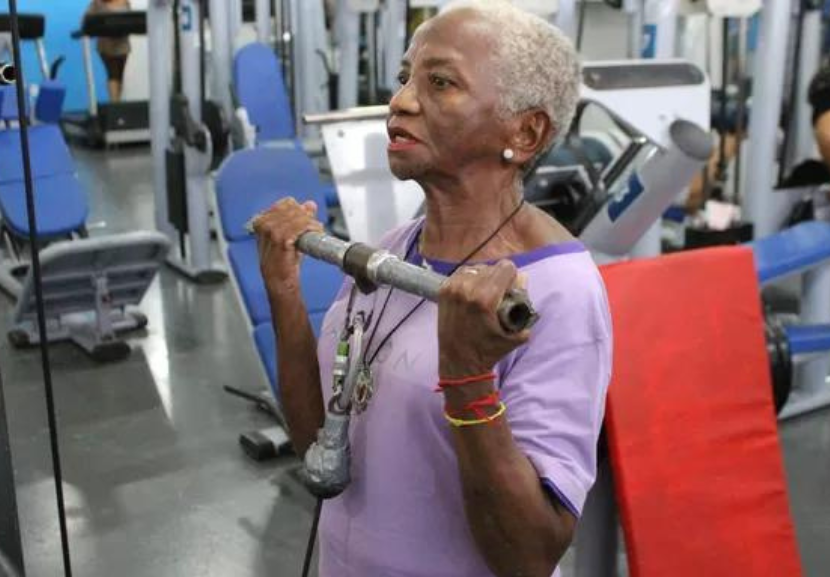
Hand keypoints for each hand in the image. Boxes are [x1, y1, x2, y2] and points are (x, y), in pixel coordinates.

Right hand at [251, 198, 323, 297]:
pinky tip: (316, 231)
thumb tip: (310, 204)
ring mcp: (271, 232)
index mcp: (262, 220)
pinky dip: (311, 228)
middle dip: (306, 215)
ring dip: (311, 222)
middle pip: (293, 208)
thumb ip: (298, 218)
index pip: (286, 203)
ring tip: (316, 230)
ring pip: (298, 216)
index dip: (299, 209)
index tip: (307, 217)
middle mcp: (264, 224)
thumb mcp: (289, 235)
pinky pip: (300, 227)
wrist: (279, 281)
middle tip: (313, 226)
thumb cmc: (282, 261)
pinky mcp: (281, 240)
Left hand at [438, 260, 530, 378]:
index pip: (505, 267)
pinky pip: (462, 273)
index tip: (511, 287)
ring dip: (484, 277)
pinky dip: (470, 279)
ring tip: (485, 292)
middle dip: (499, 278)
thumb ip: (523, 305)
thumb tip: (523, 279)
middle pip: (492, 267)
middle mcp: (467, 289)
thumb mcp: (513, 332)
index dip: (512, 276)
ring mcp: (453, 288)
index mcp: (485, 298)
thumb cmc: (488, 350)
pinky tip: (472, 291)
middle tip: (499, 293)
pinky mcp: (443, 290)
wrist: (459, 362)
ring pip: (477, 268)